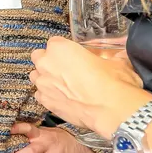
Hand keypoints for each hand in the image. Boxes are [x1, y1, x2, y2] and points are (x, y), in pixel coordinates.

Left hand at [4, 122, 96, 152]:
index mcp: (42, 134)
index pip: (29, 128)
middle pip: (32, 150)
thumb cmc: (59, 140)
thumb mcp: (48, 133)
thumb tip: (9, 137)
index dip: (18, 128)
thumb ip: (33, 135)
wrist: (85, 146)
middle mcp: (49, 144)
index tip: (7, 130)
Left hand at [29, 37, 148, 138]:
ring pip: (36, 76)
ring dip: (46, 78)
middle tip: (65, 69)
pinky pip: (40, 95)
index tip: (73, 56)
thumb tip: (114, 57)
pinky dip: (49, 95)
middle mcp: (46, 64)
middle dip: (49, 61)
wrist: (111, 109)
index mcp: (60, 48)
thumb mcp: (115, 61)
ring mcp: (43, 84)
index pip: (54, 42)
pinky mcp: (45, 102)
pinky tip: (63, 99)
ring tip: (63, 85)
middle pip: (39, 57)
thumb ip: (105, 57)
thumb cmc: (113, 82)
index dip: (64, 49)